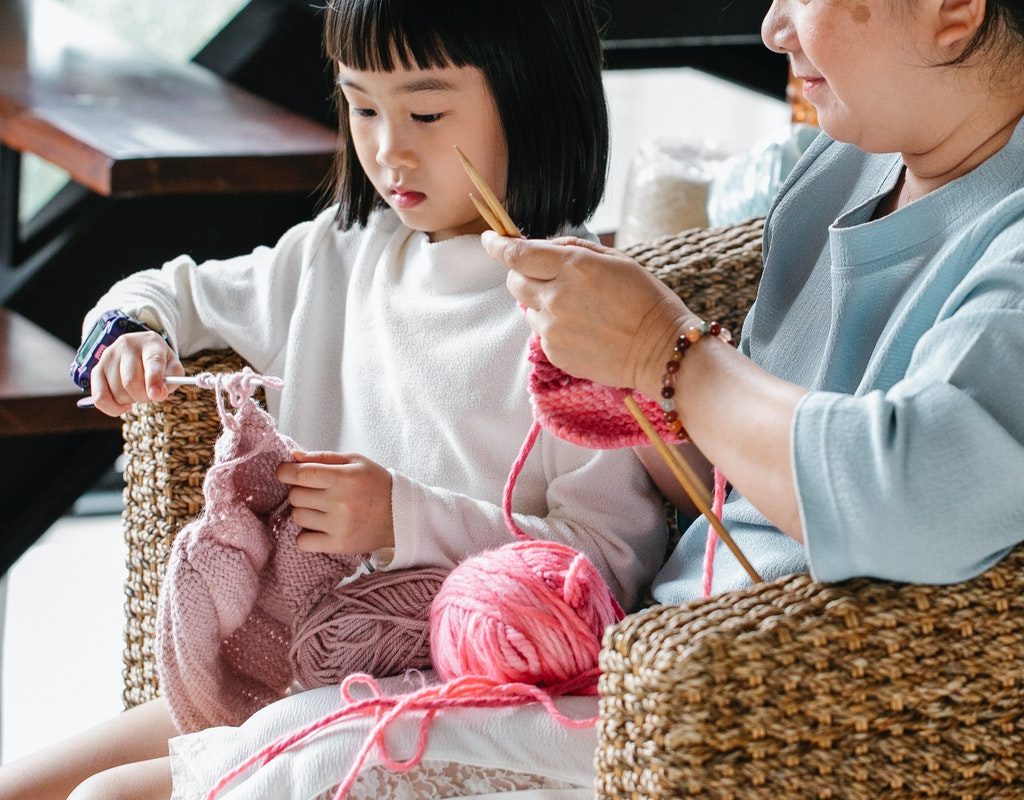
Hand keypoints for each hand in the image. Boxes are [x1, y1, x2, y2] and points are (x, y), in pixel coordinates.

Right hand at [89, 331, 184, 415]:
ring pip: (117, 392)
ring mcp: (108, 356)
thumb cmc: (161, 364)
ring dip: (130, 401)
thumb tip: (157, 394)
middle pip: (131, 381)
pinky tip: (125, 404)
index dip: (154, 380)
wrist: (141, 351)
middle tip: (150, 396)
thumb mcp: (173, 369)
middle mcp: (127, 346)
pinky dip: (113, 408)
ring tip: (137, 391)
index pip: (152, 361)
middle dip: (143, 396)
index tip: (157, 395)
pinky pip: (100, 398)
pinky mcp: (96, 369)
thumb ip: (171, 382)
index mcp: (152, 344)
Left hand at [276, 451, 394, 554]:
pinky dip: (306, 535)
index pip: (300, 474)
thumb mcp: (355, 462)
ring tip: (322, 510)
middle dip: (300, 491)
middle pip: (295, 496)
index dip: (285, 472)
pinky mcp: (338, 545)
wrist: (401, 515)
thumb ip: (323, 458)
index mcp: (343, 478)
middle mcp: (340, 502)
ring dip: (304, 512)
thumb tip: (294, 457)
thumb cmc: (377, 484)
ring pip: (297, 517)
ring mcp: (338, 526)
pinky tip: (319, 528)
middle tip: (317, 492)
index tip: (285, 472)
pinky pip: (302, 542)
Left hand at [482, 232, 696, 392]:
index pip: (516, 254)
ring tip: (577, 308)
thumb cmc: (644, 299)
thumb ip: (572, 249)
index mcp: (573, 266)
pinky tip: (582, 328)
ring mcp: (553, 328)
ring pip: (527, 307)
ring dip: (541, 302)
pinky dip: (553, 326)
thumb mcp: (615, 259)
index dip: (497, 245)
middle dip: (522, 273)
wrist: (660, 350)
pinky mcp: (555, 352)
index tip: (490, 239)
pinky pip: (541, 332)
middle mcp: (556, 296)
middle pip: (513, 281)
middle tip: (546, 276)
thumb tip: (541, 247)